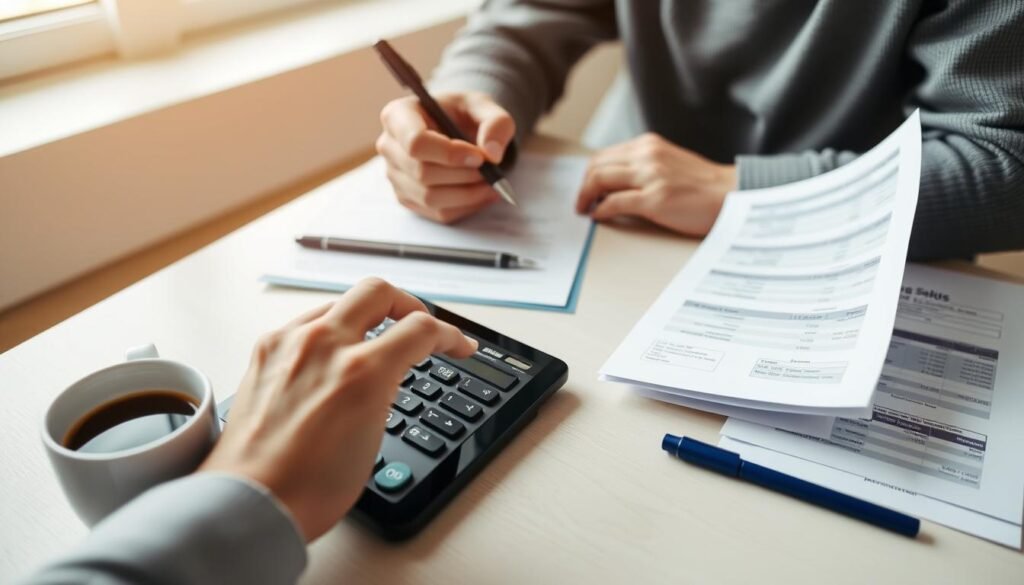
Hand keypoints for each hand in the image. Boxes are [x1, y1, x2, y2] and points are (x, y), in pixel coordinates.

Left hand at [199, 278, 477, 540]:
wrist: (251, 502)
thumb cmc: (307, 487)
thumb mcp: (374, 436)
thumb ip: (386, 389)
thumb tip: (391, 370)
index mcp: (361, 371)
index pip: (421, 329)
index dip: (450, 336)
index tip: (457, 345)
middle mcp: (323, 344)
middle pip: (379, 292)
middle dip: (408, 305)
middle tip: (418, 325)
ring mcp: (289, 343)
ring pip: (339, 303)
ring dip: (365, 317)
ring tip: (374, 343)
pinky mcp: (265, 351)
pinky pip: (307, 322)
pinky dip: (329, 331)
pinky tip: (333, 355)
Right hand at [376, 91, 515, 222]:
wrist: (458, 129)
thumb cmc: (463, 113)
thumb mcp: (483, 106)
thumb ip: (495, 123)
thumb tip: (492, 154)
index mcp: (399, 115)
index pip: (416, 142)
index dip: (449, 154)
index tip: (479, 157)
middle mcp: (389, 146)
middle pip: (423, 173)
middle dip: (463, 175)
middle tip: (492, 170)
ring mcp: (395, 175)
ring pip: (430, 197)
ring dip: (468, 194)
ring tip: (492, 182)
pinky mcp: (408, 197)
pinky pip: (438, 212)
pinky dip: (466, 207)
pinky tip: (483, 193)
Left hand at [575, 133, 736, 236]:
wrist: (732, 195)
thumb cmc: (704, 186)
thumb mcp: (670, 164)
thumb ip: (645, 167)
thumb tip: (615, 183)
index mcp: (649, 145)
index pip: (605, 155)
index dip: (589, 173)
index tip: (586, 188)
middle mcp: (647, 155)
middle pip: (597, 165)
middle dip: (583, 185)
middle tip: (580, 202)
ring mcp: (650, 176)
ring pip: (600, 180)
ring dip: (586, 197)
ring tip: (584, 210)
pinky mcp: (654, 199)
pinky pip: (614, 203)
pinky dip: (601, 210)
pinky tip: (599, 217)